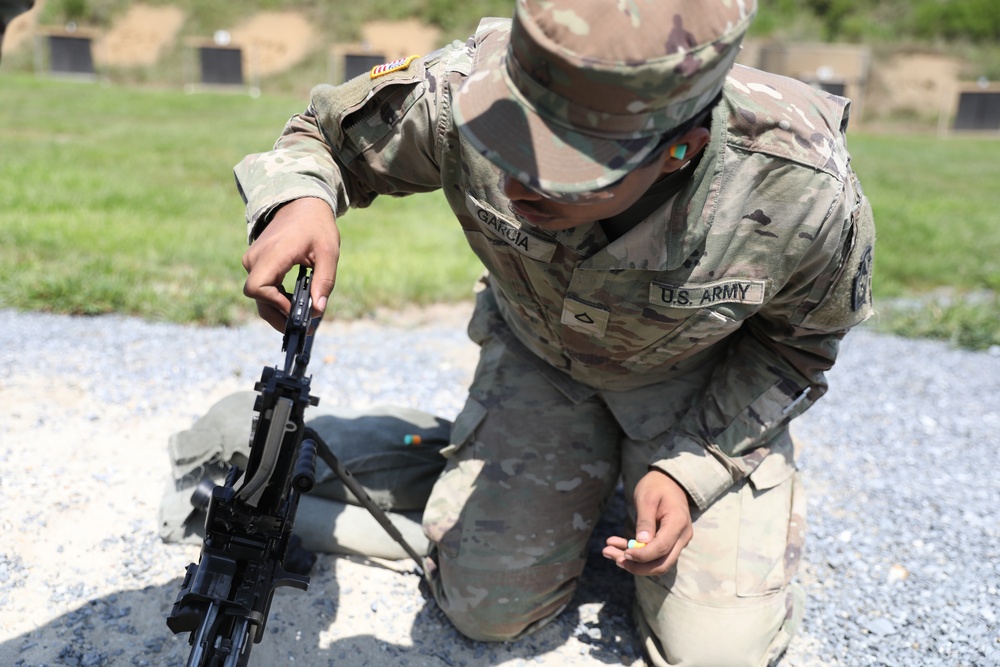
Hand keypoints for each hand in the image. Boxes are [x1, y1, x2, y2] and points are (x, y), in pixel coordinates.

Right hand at [241, 197, 339, 330]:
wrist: (301, 203)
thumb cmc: (317, 225)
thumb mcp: (328, 252)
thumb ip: (324, 281)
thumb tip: (318, 311)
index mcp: (273, 253)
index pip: (257, 288)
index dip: (275, 304)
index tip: (296, 309)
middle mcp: (256, 258)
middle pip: (257, 298)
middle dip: (278, 316)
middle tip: (303, 327)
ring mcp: (253, 260)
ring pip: (259, 295)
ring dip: (278, 309)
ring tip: (302, 316)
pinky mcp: (256, 262)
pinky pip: (261, 287)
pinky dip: (276, 299)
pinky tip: (294, 303)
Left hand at [602, 469, 692, 575]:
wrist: (668, 482)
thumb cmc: (656, 486)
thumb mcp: (647, 498)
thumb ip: (645, 521)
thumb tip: (641, 543)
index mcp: (678, 523)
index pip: (661, 548)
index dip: (642, 555)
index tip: (624, 553)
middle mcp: (682, 536)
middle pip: (662, 564)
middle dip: (637, 566)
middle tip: (615, 559)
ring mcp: (677, 541)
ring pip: (656, 562)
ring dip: (633, 562)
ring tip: (608, 552)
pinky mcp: (668, 543)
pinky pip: (653, 555)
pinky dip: (635, 554)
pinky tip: (615, 546)